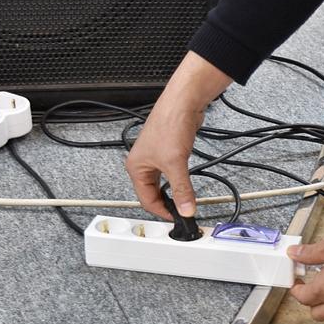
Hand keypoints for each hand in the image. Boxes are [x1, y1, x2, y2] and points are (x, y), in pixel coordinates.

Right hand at [125, 52, 231, 218]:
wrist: (183, 103)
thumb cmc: (170, 125)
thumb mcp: (175, 163)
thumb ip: (182, 190)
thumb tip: (186, 210)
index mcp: (136, 168)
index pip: (146, 200)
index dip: (162, 212)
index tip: (177, 219)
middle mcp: (143, 164)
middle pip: (153, 193)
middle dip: (167, 203)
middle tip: (182, 213)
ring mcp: (156, 157)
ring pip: (164, 184)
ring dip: (174, 192)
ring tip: (185, 201)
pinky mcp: (169, 152)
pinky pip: (172, 173)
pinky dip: (179, 181)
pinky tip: (187, 183)